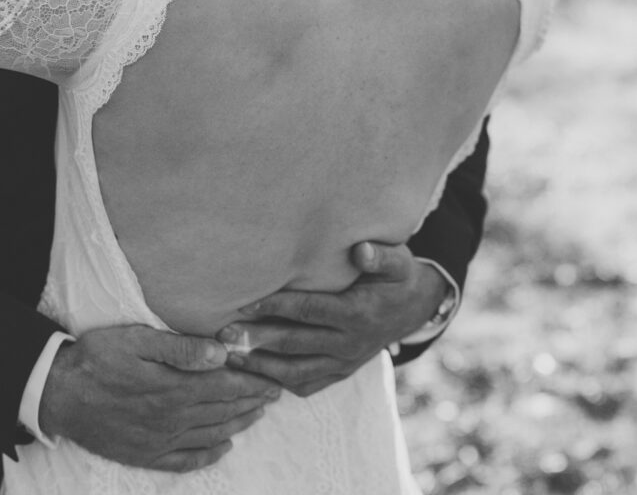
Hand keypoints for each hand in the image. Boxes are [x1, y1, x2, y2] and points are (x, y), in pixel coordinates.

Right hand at [39, 324, 279, 472]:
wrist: (58, 393)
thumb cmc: (96, 359)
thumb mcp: (136, 340)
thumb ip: (180, 348)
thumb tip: (221, 353)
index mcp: (174, 389)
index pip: (225, 388)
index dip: (252, 385)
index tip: (273, 381)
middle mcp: (172, 420)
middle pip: (223, 412)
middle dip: (252, 403)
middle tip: (273, 396)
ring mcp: (159, 441)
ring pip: (210, 436)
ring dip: (237, 426)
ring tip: (256, 416)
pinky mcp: (145, 455)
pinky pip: (185, 461)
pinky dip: (208, 455)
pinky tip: (222, 448)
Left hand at [216, 242, 445, 397]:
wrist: (413, 310)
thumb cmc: (397, 278)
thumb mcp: (399, 262)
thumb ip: (381, 256)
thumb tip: (361, 251)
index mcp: (358, 313)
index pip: (309, 311)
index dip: (276, 307)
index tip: (245, 303)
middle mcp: (349, 343)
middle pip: (295, 344)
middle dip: (256, 340)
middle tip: (223, 336)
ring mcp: (344, 363)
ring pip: (296, 371)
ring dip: (260, 366)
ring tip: (228, 357)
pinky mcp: (340, 374)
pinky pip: (306, 385)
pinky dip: (277, 382)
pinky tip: (252, 372)